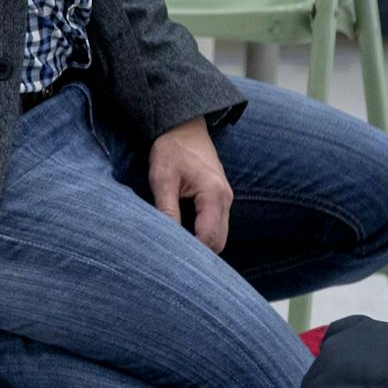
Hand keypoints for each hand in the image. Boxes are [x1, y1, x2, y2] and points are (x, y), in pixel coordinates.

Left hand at [148, 118, 233, 251]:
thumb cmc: (172, 148)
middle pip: (219, 242)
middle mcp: (225, 199)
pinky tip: (184, 235)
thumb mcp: (162, 177)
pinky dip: (203, 234)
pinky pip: (216, 225)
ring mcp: (226, 199)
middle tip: (173, 259)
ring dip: (201, 245)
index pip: (210, 238)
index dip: (194, 254)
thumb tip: (166, 239)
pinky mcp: (220, 198)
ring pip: (219, 236)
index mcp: (213, 194)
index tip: (173, 261)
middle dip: (199, 254)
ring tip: (177, 249)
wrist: (185, 126)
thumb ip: (166, 209)